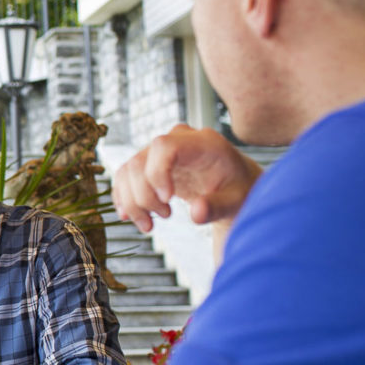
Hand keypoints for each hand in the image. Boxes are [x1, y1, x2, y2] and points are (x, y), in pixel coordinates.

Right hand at [112, 126, 261, 232]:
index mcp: (202, 143)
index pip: (164, 146)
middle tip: (164, 217)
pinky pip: (126, 176)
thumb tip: (196, 214)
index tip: (167, 200)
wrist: (235, 185)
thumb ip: (218, 206)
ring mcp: (160, 150)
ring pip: (128, 171)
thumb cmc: (239, 190)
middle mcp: (177, 140)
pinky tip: (135, 217)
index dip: (157, 173)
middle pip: (140, 162)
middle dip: (143, 196)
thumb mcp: (237, 200)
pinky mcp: (149, 162)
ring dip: (131, 202)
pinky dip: (125, 198)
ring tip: (149, 225)